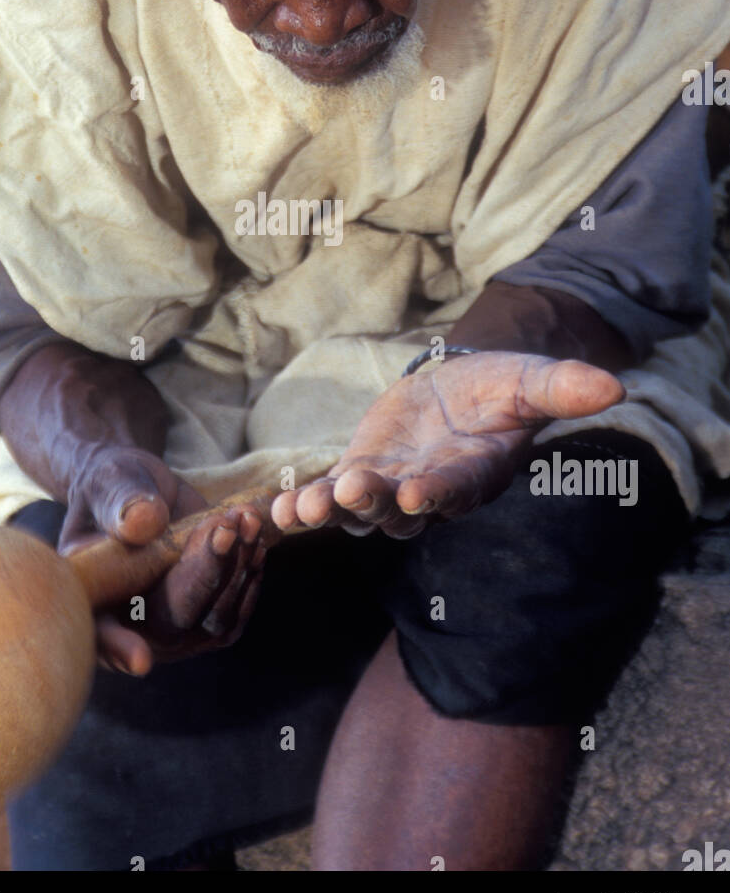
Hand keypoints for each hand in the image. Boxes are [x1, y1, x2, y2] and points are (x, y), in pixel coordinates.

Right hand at [58, 443, 265, 672]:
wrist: (141, 488)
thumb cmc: (112, 486)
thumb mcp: (108, 482)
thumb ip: (120, 501)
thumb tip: (144, 522)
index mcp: (90, 597)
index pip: (98, 634)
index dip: (117, 648)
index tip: (140, 660)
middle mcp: (128, 624)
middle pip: (172, 623)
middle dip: (204, 575)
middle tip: (224, 529)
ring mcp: (169, 626)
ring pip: (213, 620)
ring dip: (237, 570)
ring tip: (245, 519)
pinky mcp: (203, 615)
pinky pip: (234, 612)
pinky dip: (250, 575)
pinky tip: (254, 535)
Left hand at [271, 352, 624, 538]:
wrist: (463, 388)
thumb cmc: (501, 389)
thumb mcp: (531, 380)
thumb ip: (563, 388)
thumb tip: (614, 385)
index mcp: (471, 475)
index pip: (454, 489)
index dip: (436, 493)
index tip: (418, 492)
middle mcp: (428, 492)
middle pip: (399, 509)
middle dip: (374, 504)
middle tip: (351, 493)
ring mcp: (388, 488)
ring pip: (357, 512)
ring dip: (329, 511)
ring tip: (301, 507)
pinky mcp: (356, 474)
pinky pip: (327, 496)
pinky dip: (303, 505)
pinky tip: (276, 509)